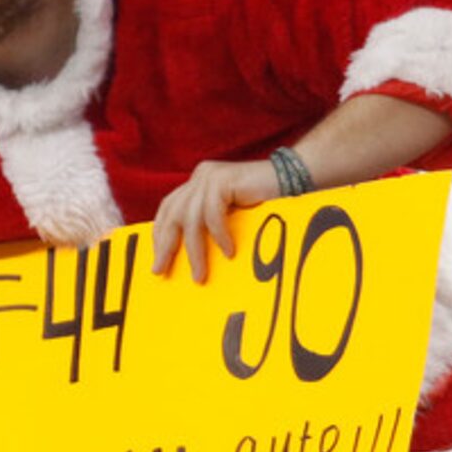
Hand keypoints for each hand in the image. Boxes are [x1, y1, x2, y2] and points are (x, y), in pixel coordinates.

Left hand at [151, 159, 276, 281]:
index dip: (159, 234)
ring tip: (199, 275)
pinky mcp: (222, 180)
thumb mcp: (231, 216)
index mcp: (197, 184)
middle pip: (172, 214)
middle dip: (165, 245)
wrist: (294, 179)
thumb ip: (210, 224)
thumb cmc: (266, 203)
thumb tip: (193, 258)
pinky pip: (213, 213)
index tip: (157, 261)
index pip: (168, 209)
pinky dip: (219, 236)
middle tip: (161, 270)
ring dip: (194, 251)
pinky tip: (229, 253)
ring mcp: (209, 176)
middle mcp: (199, 177)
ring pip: (191, 218)